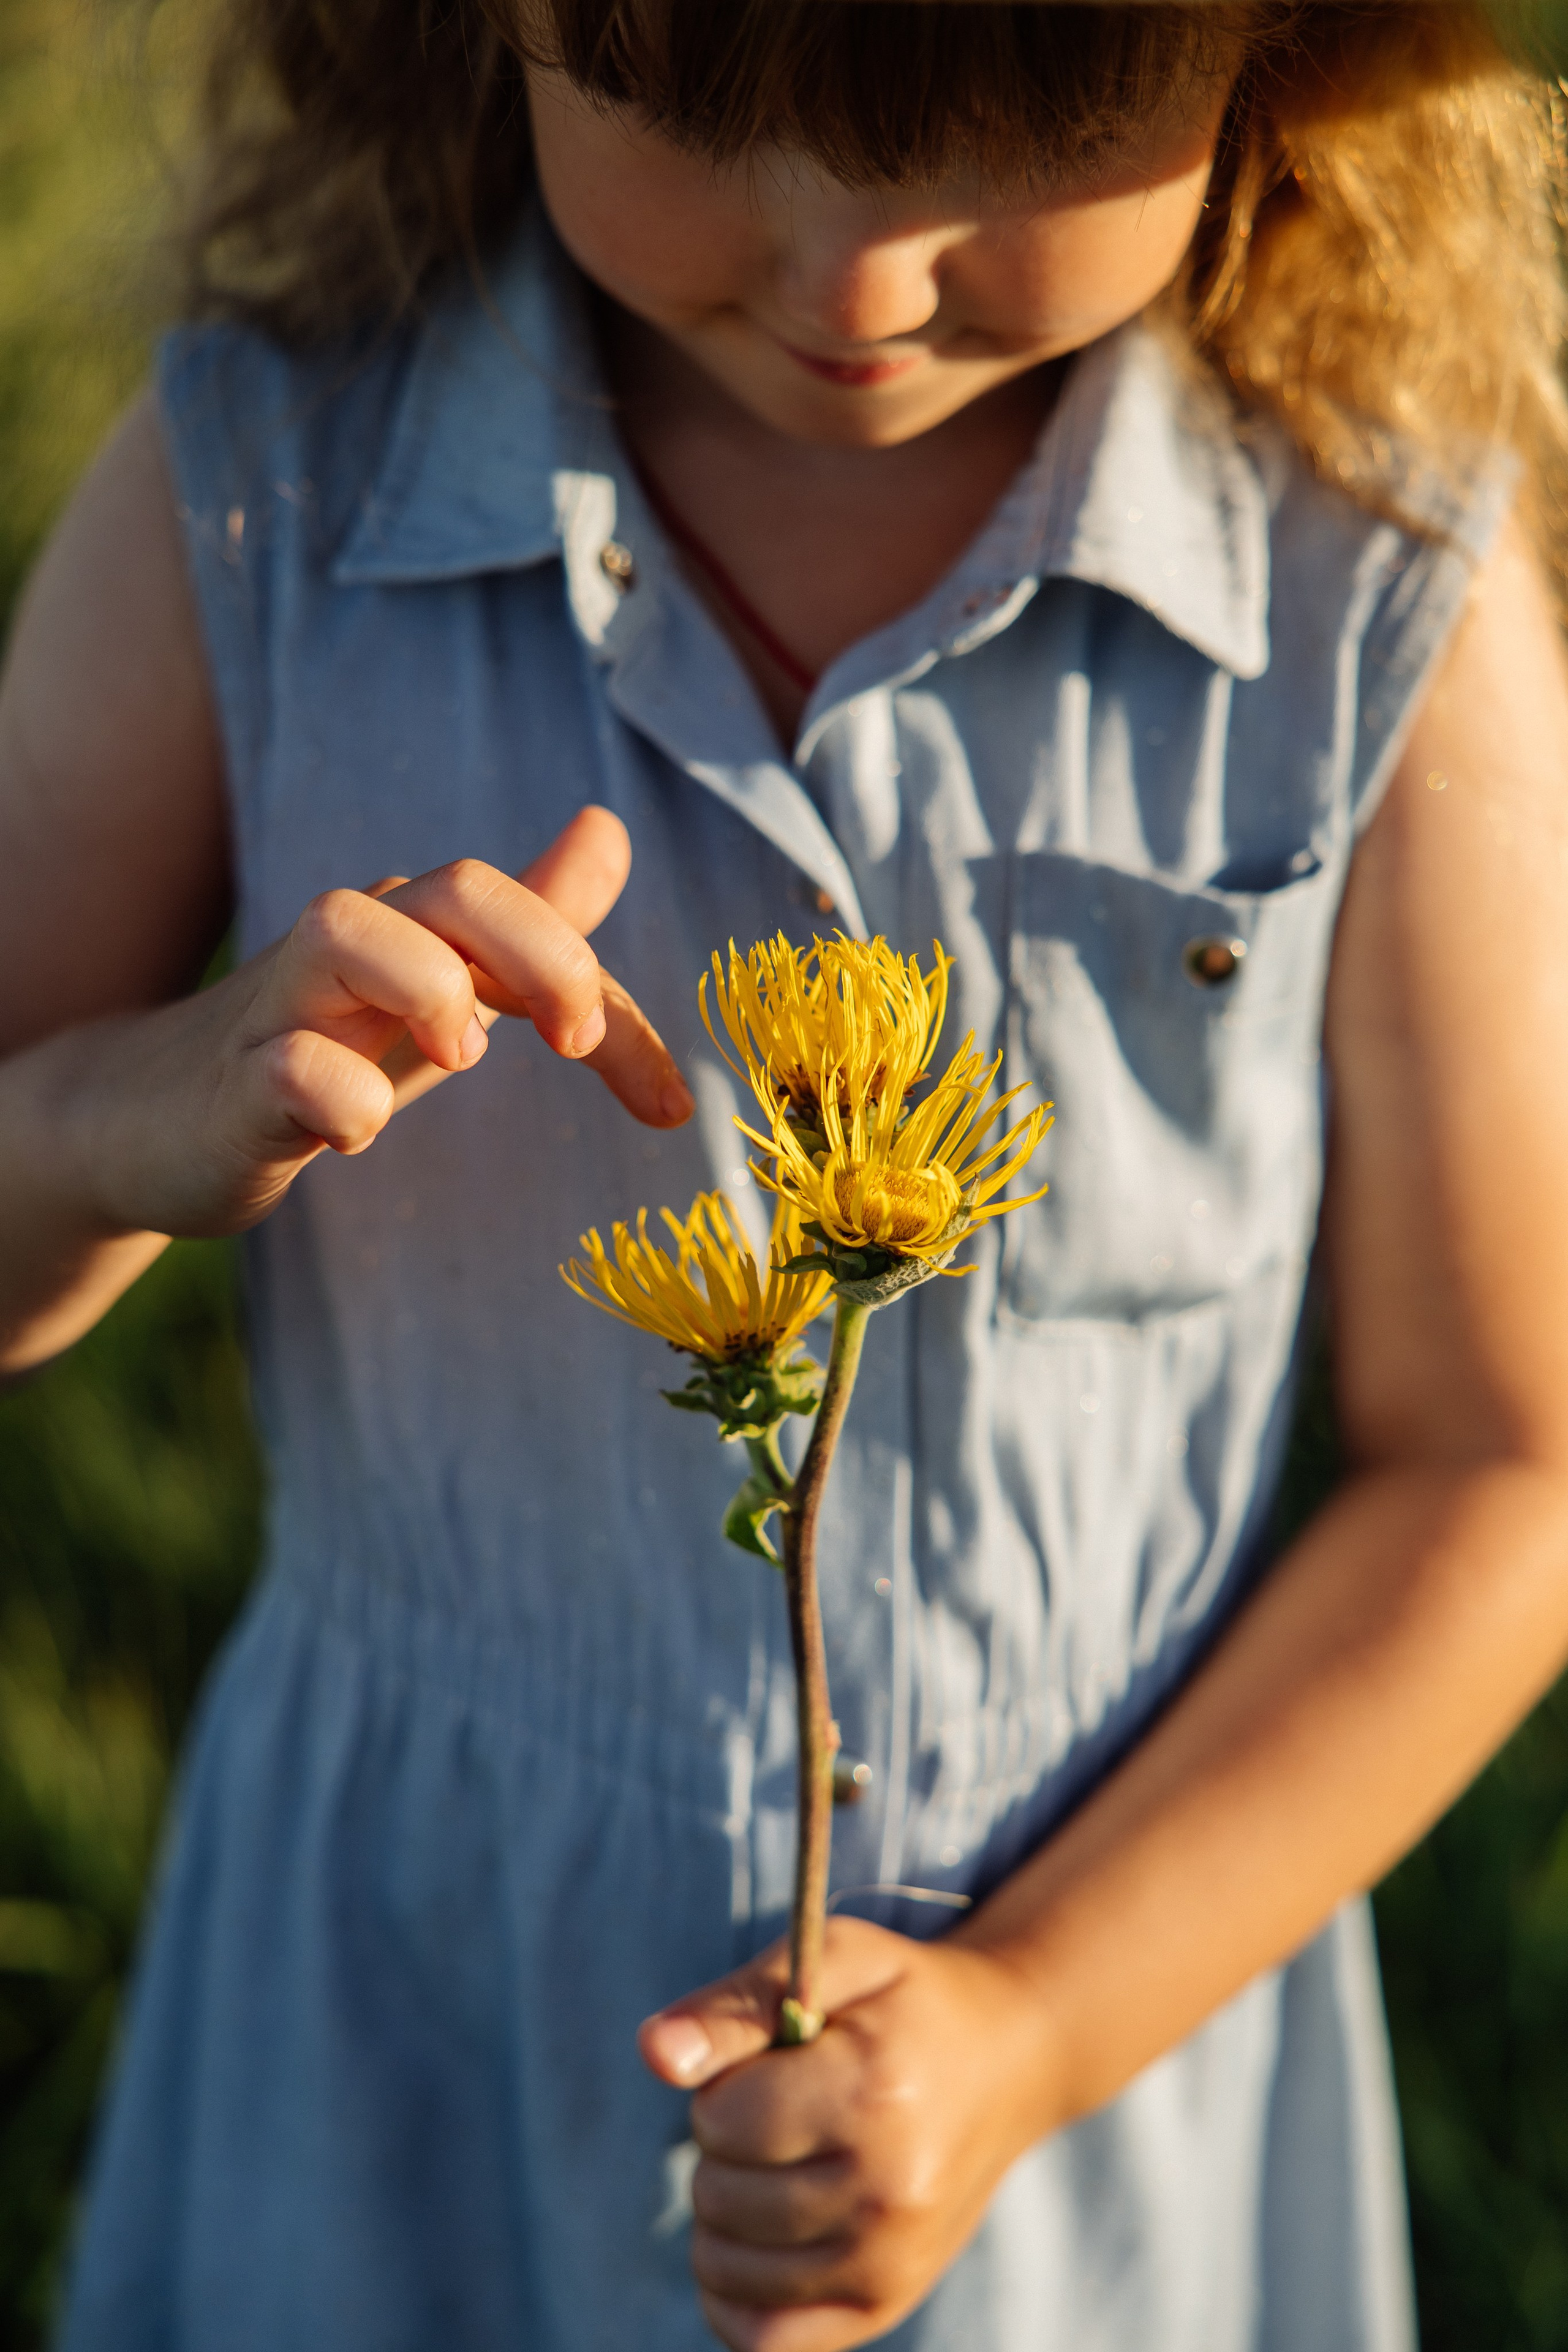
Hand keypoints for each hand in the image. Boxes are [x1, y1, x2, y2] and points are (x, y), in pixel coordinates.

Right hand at [67, 805, 691, 1240]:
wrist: (151, 1122)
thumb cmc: (314, 1050)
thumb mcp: (438, 990)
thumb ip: (529, 926)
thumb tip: (607, 830)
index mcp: (414, 927)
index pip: (534, 921)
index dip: (618, 1005)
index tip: (669, 1106)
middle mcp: (351, 945)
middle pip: (455, 888)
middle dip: (543, 953)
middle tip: (573, 1041)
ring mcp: (282, 1008)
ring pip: (348, 929)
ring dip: (427, 987)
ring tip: (460, 1055)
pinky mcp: (233, 1086)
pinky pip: (284, 1063)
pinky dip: (334, 1094)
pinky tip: (357, 1133)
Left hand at [638, 1918, 1055, 2351]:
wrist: (1006, 2061)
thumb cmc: (902, 2002)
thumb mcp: (833, 1960)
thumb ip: (736, 2004)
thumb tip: (654, 2054)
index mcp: (874, 2095)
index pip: (723, 2120)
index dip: (726, 2084)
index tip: (772, 2066)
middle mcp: (888, 2193)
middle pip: (718, 2194)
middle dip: (725, 2145)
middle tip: (785, 2111)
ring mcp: (889, 2263)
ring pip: (722, 2267)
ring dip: (723, 2213)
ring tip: (779, 2164)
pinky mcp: (885, 2305)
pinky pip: (760, 2338)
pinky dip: (734, 2292)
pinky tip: (759, 2237)